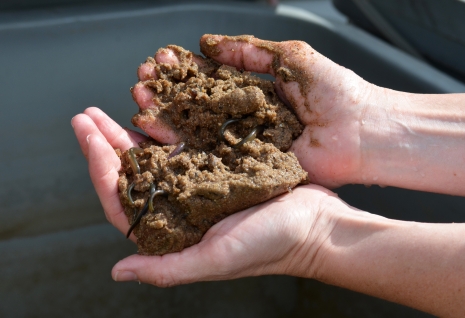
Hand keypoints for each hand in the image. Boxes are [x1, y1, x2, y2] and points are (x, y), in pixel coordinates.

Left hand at [72, 108, 338, 284]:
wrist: (316, 224)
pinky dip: (170, 124)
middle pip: (132, 174)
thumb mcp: (218, 260)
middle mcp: (179, 208)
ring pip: (155, 155)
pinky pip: (186, 143)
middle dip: (106, 143)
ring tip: (116, 105)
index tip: (88, 133)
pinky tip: (158, 107)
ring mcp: (198, 186)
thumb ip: (167, 269)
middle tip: (88, 115)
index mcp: (173, 232)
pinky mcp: (218, 168)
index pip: (121, 199)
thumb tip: (117, 271)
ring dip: (132, 130)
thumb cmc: (272, 245)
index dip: (99, 167)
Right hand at [132, 35, 374, 187]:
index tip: (160, 59)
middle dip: (167, 93)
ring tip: (140, 103)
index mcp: (254, 91)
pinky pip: (212, 159)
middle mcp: (244, 118)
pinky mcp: (249, 169)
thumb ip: (249, 50)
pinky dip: (184, 149)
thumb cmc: (335, 91)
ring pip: (198, 131)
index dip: (184, 70)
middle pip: (198, 106)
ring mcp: (245, 144)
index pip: (210, 79)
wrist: (363, 132)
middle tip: (141, 81)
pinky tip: (157, 138)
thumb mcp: (291, 57)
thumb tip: (207, 42)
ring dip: (167, 118)